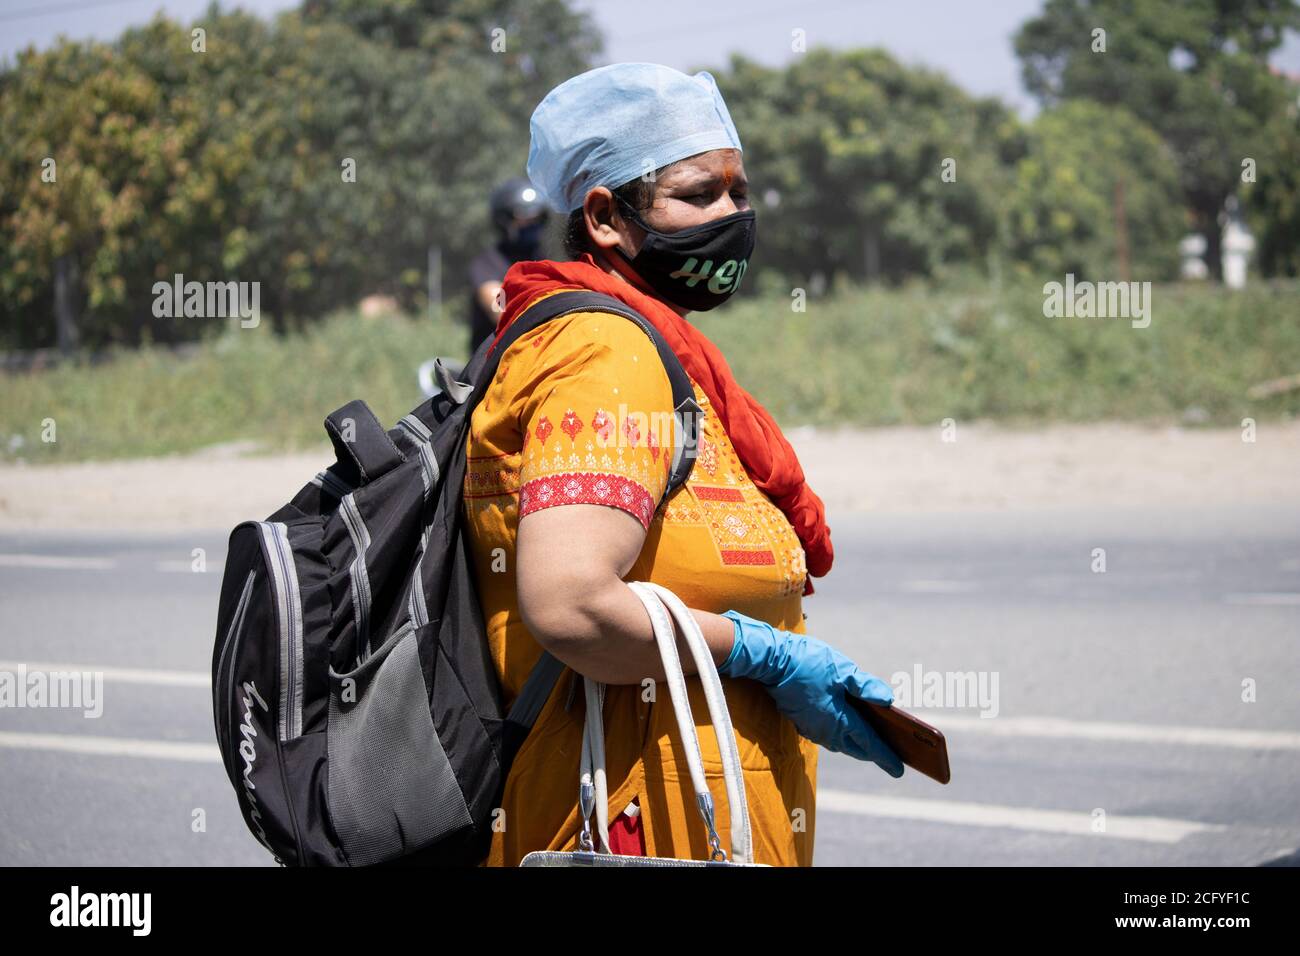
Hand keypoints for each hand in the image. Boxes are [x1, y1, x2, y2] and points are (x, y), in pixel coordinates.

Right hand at [719, 610, 903, 776]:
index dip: (886, 757)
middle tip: (890, 756)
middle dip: (872, 753)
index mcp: (840, 720)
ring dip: (856, 743)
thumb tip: (889, 700)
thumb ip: (866, 686)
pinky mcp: (801, 721)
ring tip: (871, 740)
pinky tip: (845, 723)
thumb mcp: (842, 669)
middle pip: (855, 748)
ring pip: (839, 742)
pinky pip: (827, 734)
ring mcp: (811, 728)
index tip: (900, 770)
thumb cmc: (808, 662)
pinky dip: (841, 733)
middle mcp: (826, 731)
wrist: (770, 661)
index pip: (869, 744)